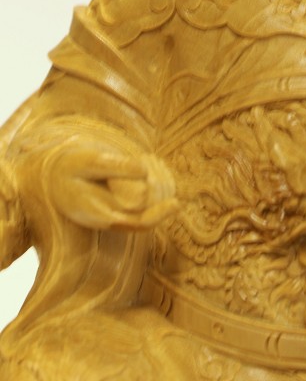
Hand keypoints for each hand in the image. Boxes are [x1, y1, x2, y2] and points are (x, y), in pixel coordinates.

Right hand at [50, 141, 177, 231]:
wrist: (54, 175)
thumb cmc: (69, 168)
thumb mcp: (87, 162)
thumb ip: (114, 167)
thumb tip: (144, 171)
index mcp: (103, 215)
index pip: (138, 223)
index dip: (159, 215)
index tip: (177, 203)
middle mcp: (114, 218)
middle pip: (151, 207)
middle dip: (159, 183)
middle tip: (149, 158)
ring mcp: (120, 212)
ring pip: (154, 200)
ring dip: (159, 178)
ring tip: (148, 157)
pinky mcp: (125, 203)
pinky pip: (151, 193)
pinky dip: (156, 175)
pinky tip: (150, 160)